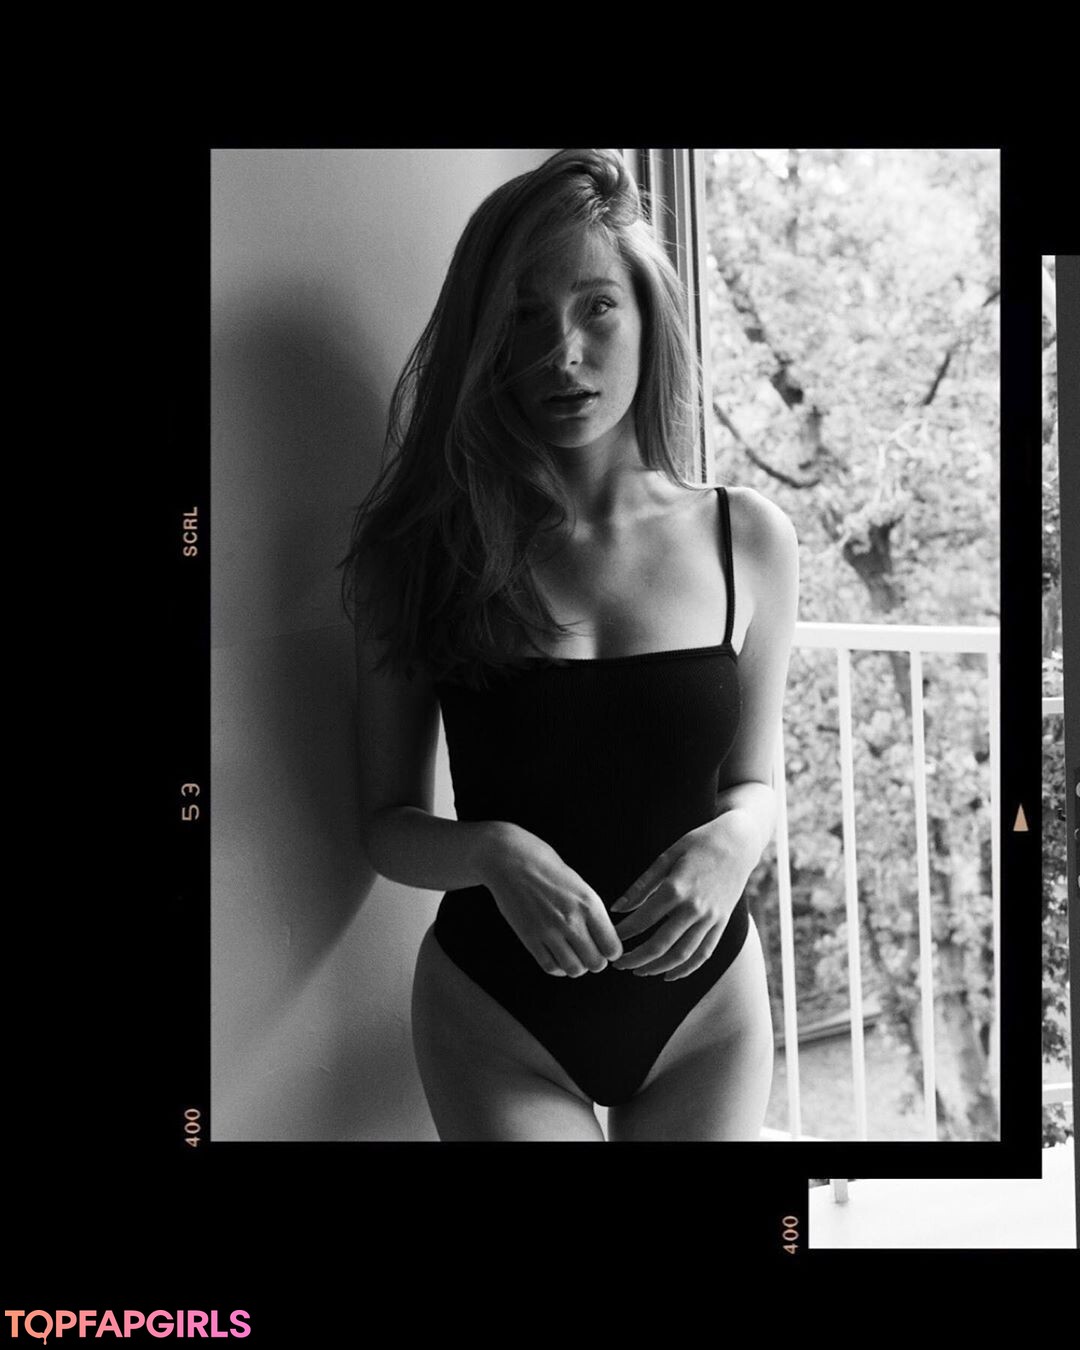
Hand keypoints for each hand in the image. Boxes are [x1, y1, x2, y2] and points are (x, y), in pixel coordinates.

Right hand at [479, 822, 623, 976]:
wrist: (509, 859)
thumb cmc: (544, 865)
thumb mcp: (578, 883)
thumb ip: (590, 910)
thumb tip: (600, 935)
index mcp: (589, 903)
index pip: (612, 947)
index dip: (611, 951)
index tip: (605, 948)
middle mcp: (572, 920)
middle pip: (596, 963)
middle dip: (595, 962)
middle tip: (588, 953)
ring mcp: (549, 931)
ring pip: (574, 969)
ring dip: (576, 966)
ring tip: (572, 956)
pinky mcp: (529, 937)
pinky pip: (550, 966)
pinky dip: (557, 967)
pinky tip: (556, 957)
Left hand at [608, 817, 754, 979]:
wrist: (739, 842)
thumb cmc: (698, 844)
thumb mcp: (666, 857)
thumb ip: (641, 886)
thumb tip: (617, 908)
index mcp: (676, 889)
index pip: (642, 920)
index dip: (623, 933)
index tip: (610, 938)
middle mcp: (694, 908)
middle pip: (660, 945)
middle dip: (635, 959)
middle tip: (618, 963)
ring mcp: (711, 919)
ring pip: (682, 955)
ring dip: (657, 968)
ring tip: (639, 971)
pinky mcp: (722, 924)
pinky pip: (704, 953)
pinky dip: (686, 969)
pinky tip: (669, 974)